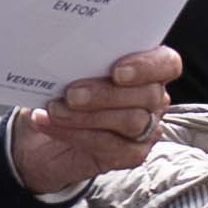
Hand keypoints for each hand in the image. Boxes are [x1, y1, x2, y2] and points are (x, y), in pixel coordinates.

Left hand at [3, 49, 180, 194]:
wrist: (40, 136)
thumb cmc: (59, 95)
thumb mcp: (67, 72)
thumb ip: (79, 62)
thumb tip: (68, 53)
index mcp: (147, 70)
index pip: (167, 63)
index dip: (148, 66)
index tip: (117, 71)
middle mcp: (153, 98)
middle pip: (148, 94)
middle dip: (107, 94)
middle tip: (71, 94)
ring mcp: (145, 129)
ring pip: (132, 121)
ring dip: (88, 116)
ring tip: (55, 110)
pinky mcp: (131, 154)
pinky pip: (112, 146)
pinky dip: (76, 134)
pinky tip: (49, 124)